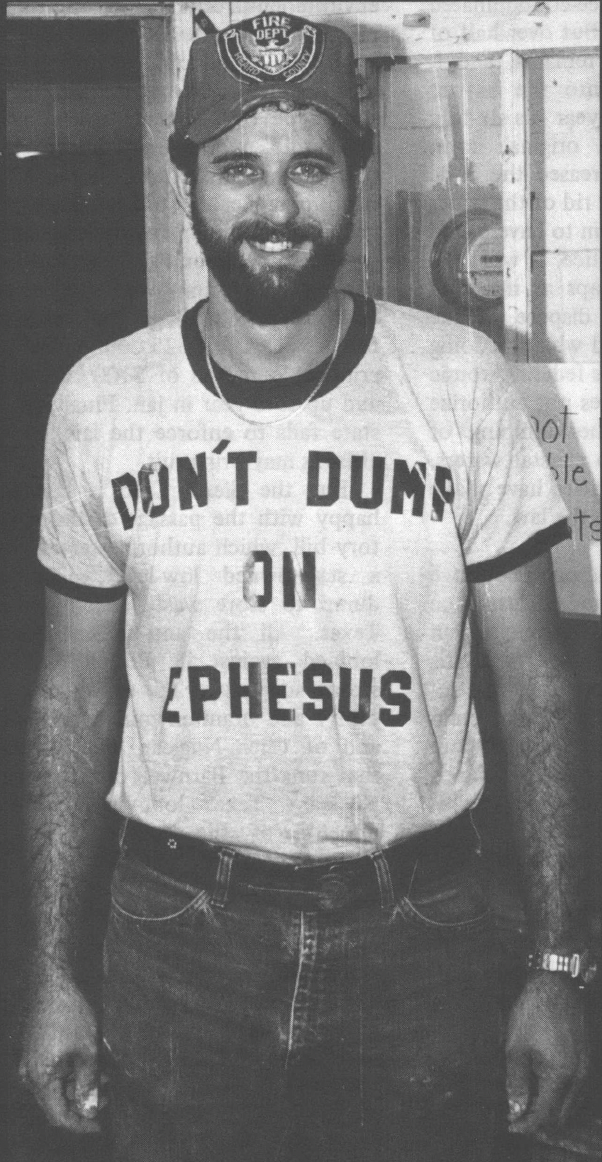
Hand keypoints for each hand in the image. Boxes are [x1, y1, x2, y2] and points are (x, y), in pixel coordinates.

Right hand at [19, 973, 102, 1132]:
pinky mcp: (34, 1050)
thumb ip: (88, 1085)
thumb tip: (90, 1109)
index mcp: (40, 1080)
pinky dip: (71, 1075)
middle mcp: (30, 1076)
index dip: (81, 1124)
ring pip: (55, 1088)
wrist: (52, 983)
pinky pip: (51, 1073)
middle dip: (83, 1104)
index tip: (100, 1125)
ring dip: (79, 1087)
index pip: (59, 1117)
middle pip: (56, 1104)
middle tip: (107, 1097)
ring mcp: (30, 1063)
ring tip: (104, 1078)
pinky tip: (90, 1065)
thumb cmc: (69, 1014)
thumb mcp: (87, 1052)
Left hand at [505, 972, 588, 1135]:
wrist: (555, 985)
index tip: (511, 1125)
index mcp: (560, 1076)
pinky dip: (559, 1094)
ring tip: (527, 1102)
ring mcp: (584, 1067)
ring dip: (550, 1108)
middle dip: (539, 1121)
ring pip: (570, 1103)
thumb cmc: (533, 1012)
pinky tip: (542, 1085)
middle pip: (561, 1115)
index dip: (526, 1124)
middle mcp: (578, 1076)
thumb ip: (516, 1083)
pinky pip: (574, 1088)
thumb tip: (515, 1110)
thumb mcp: (515, 1048)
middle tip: (517, 1116)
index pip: (545, 1115)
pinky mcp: (585, 1058)